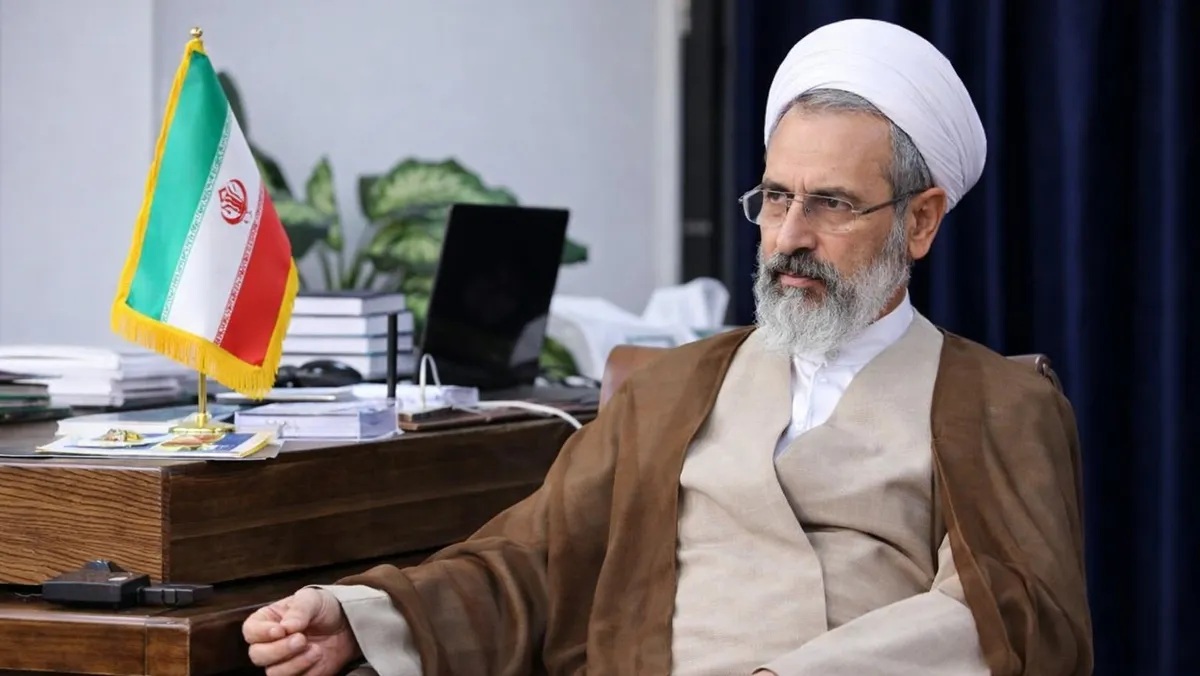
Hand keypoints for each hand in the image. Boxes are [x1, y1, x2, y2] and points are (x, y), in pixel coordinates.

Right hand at [242, 587, 360, 675]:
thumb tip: (287, 626)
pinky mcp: (297, 675)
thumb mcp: (313, 599)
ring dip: (295, 663)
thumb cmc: (324, 608)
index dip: (262, 633)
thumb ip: (299, 609)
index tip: (281, 630)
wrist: (347, 626)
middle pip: (257, 655)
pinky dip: (307, 672)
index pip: (250, 631)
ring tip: (316, 649)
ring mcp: (282, 662)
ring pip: (273, 673)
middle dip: (279, 649)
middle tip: (302, 639)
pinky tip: (319, 659)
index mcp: (266, 621)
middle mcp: (269, 644)